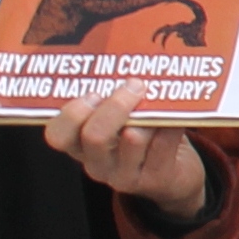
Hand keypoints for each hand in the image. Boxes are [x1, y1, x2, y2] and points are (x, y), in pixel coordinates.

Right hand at [43, 88, 207, 224]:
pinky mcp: (156, 178)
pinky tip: (181, 113)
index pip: (58, 135)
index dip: (71, 113)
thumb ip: (113, 100)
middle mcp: (97, 164)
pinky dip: (172, 123)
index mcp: (80, 146)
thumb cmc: (142, 137)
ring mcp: (125, 175)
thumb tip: (124, 61)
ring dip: (149, 113)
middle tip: (135, 85)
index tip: (94, 93)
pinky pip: (164, 143)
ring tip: (160, 98)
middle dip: (116, 106)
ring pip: (133, 138)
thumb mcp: (120, 121)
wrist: (175, 175)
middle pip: (94, 136)